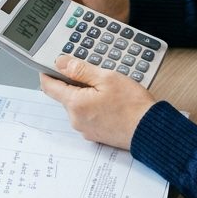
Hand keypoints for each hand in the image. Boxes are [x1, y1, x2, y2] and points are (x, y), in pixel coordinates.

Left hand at [40, 55, 154, 150]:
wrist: (148, 131)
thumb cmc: (132, 105)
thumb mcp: (107, 78)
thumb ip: (81, 69)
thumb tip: (61, 63)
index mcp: (75, 103)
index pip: (49, 86)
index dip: (48, 73)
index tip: (51, 65)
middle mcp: (76, 119)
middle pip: (64, 95)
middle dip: (74, 83)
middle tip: (93, 74)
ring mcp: (85, 129)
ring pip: (77, 105)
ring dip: (86, 95)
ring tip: (106, 89)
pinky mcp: (95, 134)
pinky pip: (87, 116)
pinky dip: (93, 106)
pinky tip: (110, 102)